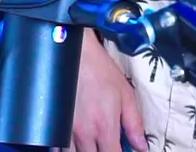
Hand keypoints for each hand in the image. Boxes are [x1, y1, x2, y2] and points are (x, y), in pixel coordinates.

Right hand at [57, 29, 146, 151]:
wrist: (76, 53)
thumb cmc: (100, 70)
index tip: (118, 149)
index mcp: (105, 128)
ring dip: (82, 151)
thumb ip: (134, 123)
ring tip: (90, 142)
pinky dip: (64, 147)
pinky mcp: (54, 122)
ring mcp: (66, 130)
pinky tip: (72, 140)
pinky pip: (57, 145)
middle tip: (104, 144)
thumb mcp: (126, 94)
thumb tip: (142, 146)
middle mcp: (85, 133)